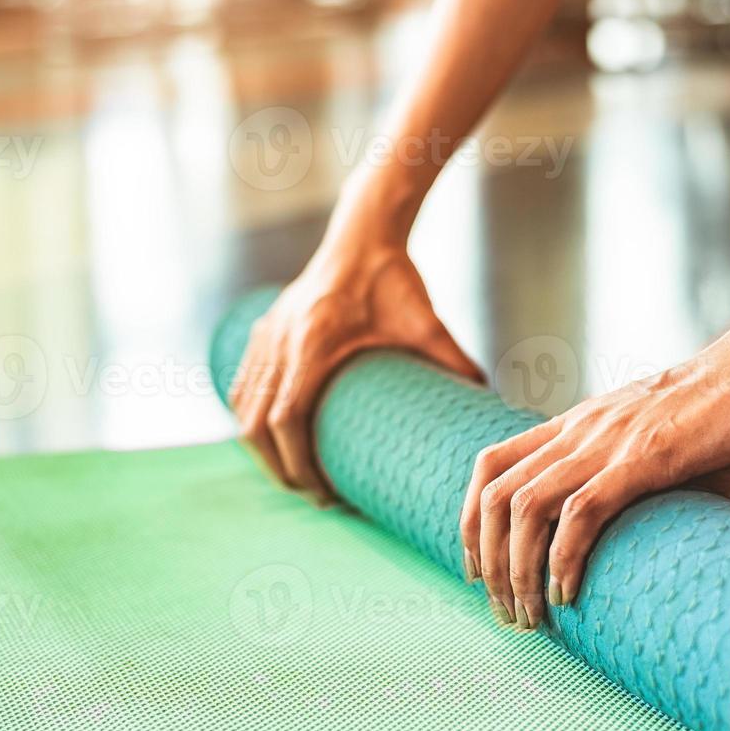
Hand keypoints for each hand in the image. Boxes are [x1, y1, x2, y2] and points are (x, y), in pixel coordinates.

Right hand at [231, 201, 481, 495]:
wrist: (363, 234)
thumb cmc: (393, 277)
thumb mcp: (427, 322)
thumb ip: (455, 361)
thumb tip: (487, 403)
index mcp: (313, 341)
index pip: (287, 419)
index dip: (298, 464)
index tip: (323, 491)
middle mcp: (280, 339)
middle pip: (256, 425)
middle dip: (280, 469)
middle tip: (314, 496)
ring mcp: (265, 335)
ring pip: (243, 408)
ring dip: (263, 449)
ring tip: (296, 475)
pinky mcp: (262, 332)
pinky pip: (242, 387)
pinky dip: (251, 419)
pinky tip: (273, 439)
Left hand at [459, 317, 729, 628]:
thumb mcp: (669, 448)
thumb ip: (647, 487)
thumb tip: (651, 540)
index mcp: (579, 424)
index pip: (491, 465)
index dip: (472, 520)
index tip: (480, 571)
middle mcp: (582, 428)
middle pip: (494, 494)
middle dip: (488, 562)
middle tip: (507, 612)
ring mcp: (611, 440)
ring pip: (526, 506)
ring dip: (519, 570)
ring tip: (534, 615)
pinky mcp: (648, 456)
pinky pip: (583, 510)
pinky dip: (566, 557)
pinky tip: (570, 593)